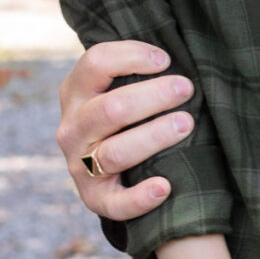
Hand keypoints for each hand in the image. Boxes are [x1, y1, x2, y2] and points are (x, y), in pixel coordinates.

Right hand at [56, 41, 196, 225]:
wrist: (106, 171)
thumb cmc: (125, 117)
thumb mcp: (116, 88)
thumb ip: (135, 73)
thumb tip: (176, 56)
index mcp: (76, 92)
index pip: (95, 63)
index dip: (131, 56)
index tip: (166, 59)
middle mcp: (72, 128)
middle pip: (111, 109)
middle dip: (152, 97)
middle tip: (187, 89)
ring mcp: (80, 165)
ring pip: (115, 152)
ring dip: (153, 137)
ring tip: (186, 124)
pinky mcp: (94, 198)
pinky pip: (115, 203)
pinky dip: (139, 197)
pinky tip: (164, 186)